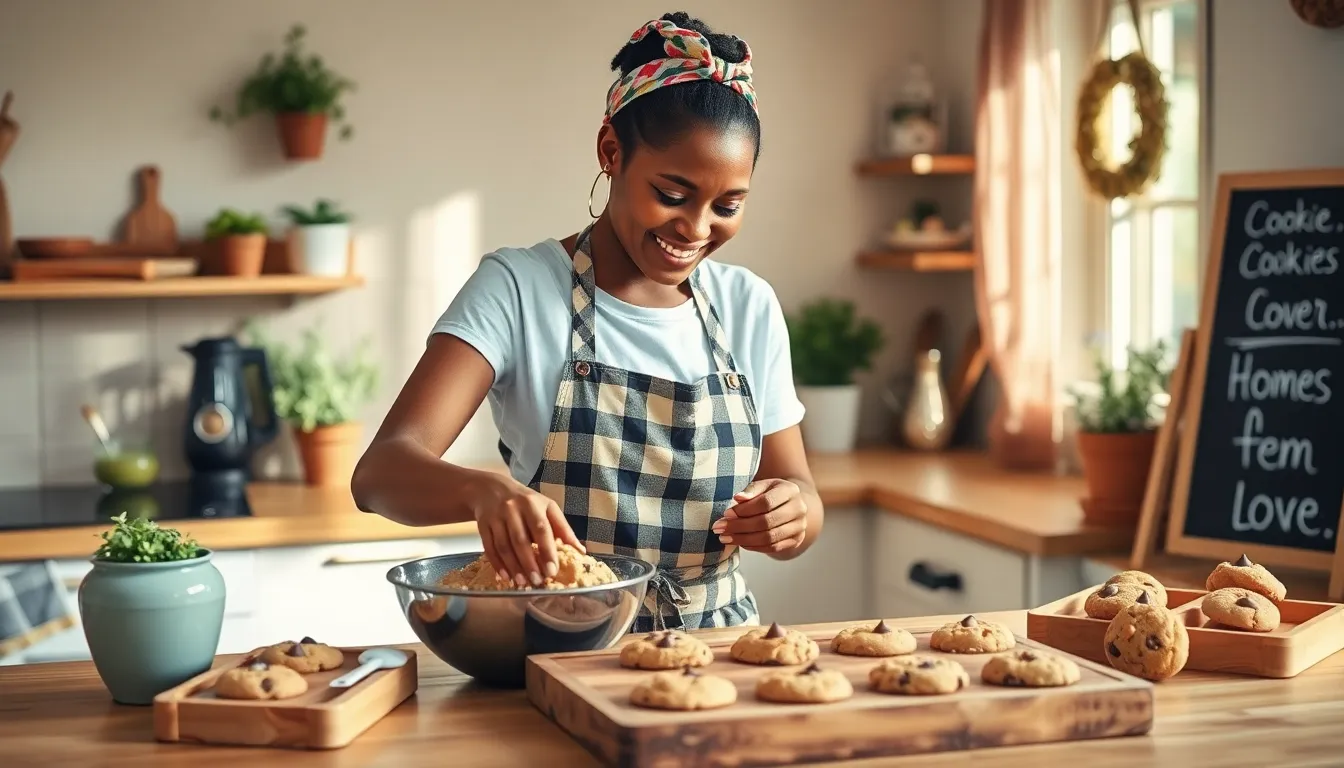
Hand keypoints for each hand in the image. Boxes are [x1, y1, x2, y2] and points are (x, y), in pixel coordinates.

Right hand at [467, 474, 585, 586]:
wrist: (491, 489)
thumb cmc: (526, 501)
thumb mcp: (547, 507)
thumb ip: (563, 529)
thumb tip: (580, 551)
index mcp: (533, 504)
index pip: (541, 529)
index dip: (547, 551)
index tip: (552, 570)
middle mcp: (512, 508)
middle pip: (520, 540)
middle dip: (529, 563)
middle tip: (537, 581)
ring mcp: (495, 517)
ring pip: (503, 546)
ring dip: (513, 567)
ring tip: (522, 582)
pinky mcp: (482, 525)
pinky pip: (489, 547)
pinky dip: (497, 564)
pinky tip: (505, 576)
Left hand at [711, 478, 807, 554]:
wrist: (791, 505)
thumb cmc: (772, 493)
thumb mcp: (763, 486)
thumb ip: (751, 490)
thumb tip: (738, 498)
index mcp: (790, 490)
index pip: (766, 502)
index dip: (744, 510)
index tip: (726, 514)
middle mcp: (799, 509)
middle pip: (766, 522)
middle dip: (739, 526)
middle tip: (720, 528)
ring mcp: (799, 527)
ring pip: (769, 537)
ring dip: (743, 539)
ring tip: (725, 538)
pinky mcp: (796, 540)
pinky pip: (772, 547)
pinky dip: (753, 546)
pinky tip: (739, 542)